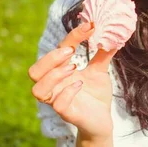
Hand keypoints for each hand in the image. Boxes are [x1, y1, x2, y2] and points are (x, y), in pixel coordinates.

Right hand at [29, 22, 116, 139]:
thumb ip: (103, 54)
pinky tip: (80, 85)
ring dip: (54, 76)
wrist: (103, 120)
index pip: (59, 50)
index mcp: (61, 70)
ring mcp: (58, 99)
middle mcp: (55, 85)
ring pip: (38, 89)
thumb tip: (113, 33)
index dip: (72, 36)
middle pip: (34, 70)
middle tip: (71, 53)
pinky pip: (57, 104)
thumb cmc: (96, 95)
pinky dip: (67, 92)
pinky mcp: (67, 113)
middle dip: (50, 58)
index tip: (90, 26)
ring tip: (73, 68)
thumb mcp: (101, 71)